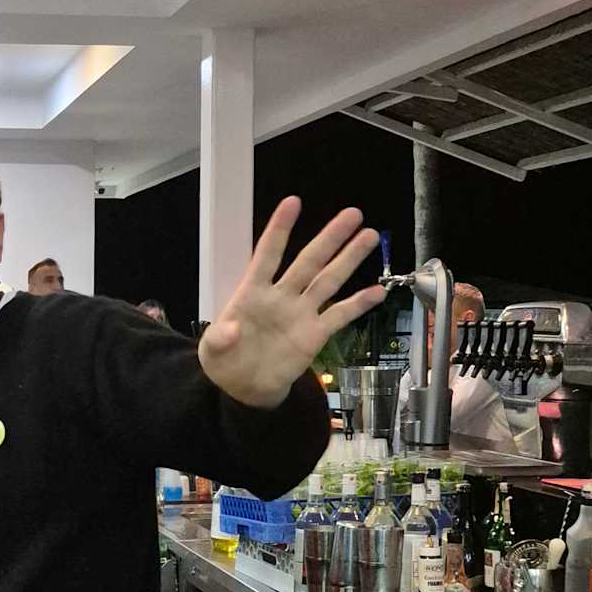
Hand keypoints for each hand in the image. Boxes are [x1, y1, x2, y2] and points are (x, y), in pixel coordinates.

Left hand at [200, 197, 384, 408]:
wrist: (242, 389)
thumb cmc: (224, 361)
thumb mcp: (214, 349)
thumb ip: (220, 338)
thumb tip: (231, 328)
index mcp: (253, 292)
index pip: (268, 254)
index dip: (280, 229)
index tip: (293, 203)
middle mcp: (281, 297)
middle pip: (309, 261)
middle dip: (330, 238)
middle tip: (352, 214)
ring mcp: (300, 314)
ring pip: (329, 281)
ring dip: (349, 259)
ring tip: (369, 236)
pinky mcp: (314, 335)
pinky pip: (340, 316)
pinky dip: (359, 304)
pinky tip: (378, 291)